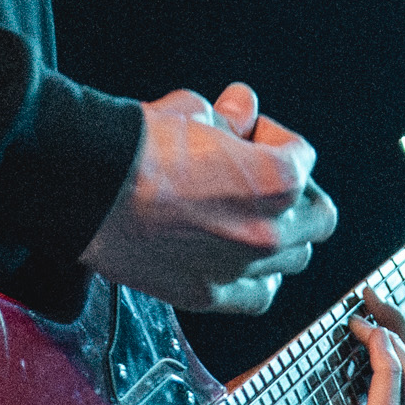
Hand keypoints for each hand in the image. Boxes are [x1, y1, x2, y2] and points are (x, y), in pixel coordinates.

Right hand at [80, 82, 335, 313]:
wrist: (87, 188)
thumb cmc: (136, 148)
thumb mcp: (193, 111)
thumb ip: (230, 116)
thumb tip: (241, 109)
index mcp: (276, 180)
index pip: (304, 157)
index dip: (274, 139)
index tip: (247, 135)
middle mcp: (269, 231)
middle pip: (317, 216)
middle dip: (295, 194)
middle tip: (263, 180)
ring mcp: (240, 268)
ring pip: (293, 258)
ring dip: (281, 235)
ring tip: (248, 217)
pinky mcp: (208, 294)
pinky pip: (259, 294)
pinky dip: (257, 276)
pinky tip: (237, 256)